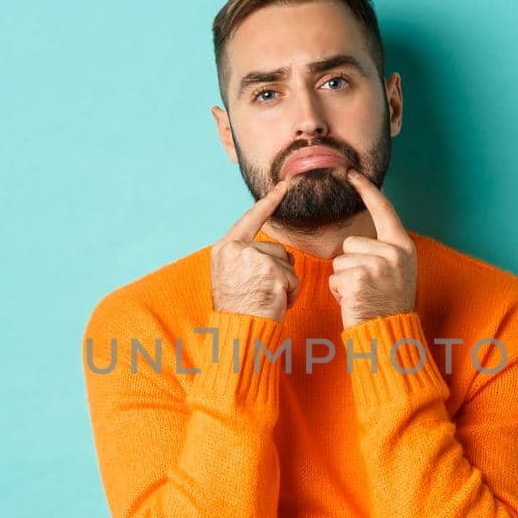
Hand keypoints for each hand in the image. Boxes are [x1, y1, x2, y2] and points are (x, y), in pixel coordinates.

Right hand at [210, 178, 300, 321]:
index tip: (283, 185)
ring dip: (285, 284)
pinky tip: (276, 303)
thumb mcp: (233, 276)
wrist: (237, 332)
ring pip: (287, 264)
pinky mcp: (271, 270)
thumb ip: (247, 258)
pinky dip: (291, 294)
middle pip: (276, 249)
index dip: (269, 202)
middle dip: (279, 271)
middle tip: (262, 293)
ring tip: (268, 299)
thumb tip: (276, 251)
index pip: (250, 219)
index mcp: (224, 248)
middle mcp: (236, 249)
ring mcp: (253, 258)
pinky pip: (293, 278)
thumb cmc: (238, 311)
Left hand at [330, 169, 416, 328]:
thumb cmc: (388, 306)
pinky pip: (335, 277)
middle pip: (350, 243)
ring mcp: (377, 264)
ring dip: (343, 280)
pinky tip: (354, 302)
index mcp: (403, 246)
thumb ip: (383, 252)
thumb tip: (358, 241)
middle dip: (350, 264)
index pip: (383, 210)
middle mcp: (393, 252)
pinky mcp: (359, 278)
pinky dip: (339, 292)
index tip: (352, 172)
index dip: (366, 189)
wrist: (390, 335)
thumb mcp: (396, 272)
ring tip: (361, 295)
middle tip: (367, 286)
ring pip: (340, 260)